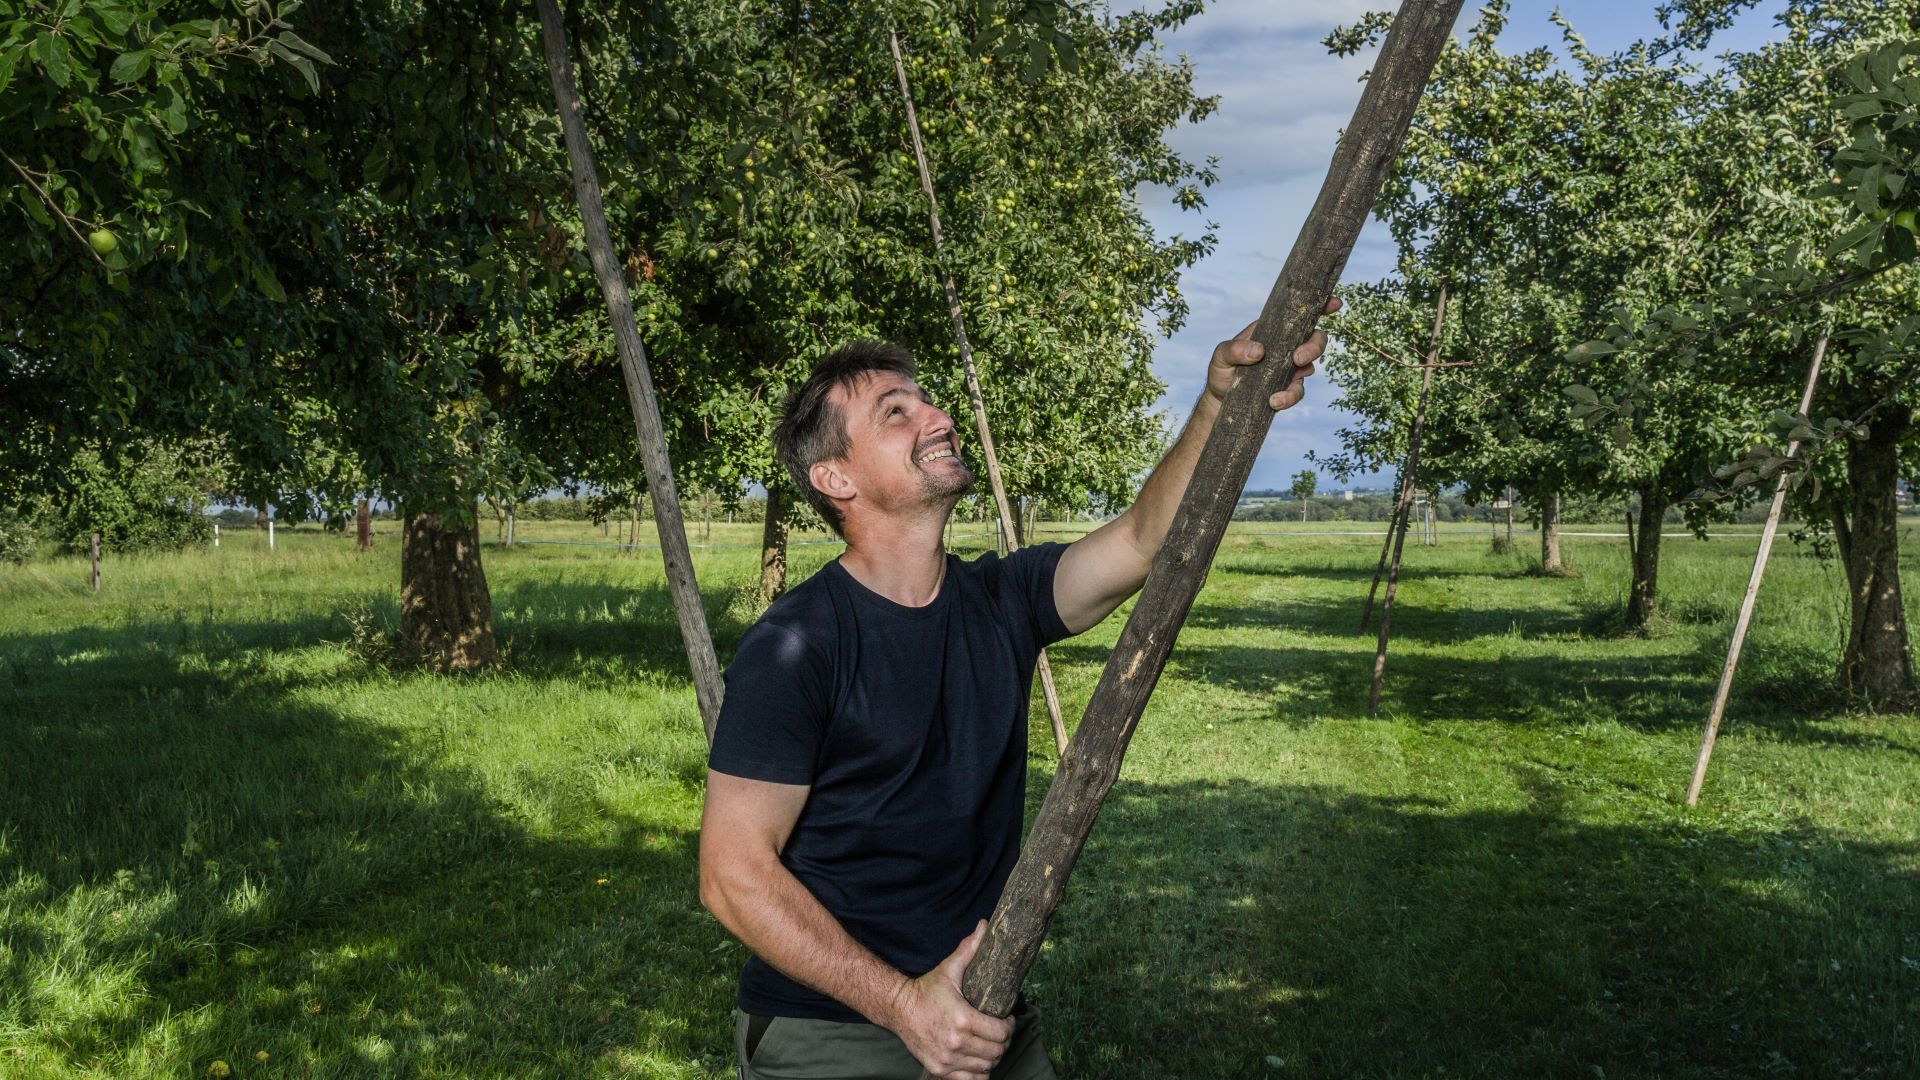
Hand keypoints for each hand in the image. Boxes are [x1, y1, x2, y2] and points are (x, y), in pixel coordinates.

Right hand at [885, 921, 1012, 1079]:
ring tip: (989, 1044)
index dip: (1010, 1026)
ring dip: (992, 1056)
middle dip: (1003, 1041)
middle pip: (996, 1052)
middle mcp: (956, 1043)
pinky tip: (977, 1060)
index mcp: (962, 1019)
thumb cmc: (926, 989)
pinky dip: (978, 1073)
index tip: (1007, 1019)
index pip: (1001, 1033)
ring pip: (986, 1067)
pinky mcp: (939, 1070)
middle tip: (1000, 1031)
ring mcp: (947, 1059)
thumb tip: (985, 926)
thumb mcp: (949, 969)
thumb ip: (969, 948)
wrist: (898, 1008)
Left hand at [1205, 296, 1340, 409]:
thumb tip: (1258, 350)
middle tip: (1298, 358)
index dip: (1321, 307)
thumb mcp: (1221, 356)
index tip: (1334, 304)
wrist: (1221, 400)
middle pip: (1316, 339)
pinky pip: (1298, 391)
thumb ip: (1234, 349)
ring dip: (1303, 372)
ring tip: (1282, 384)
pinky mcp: (1288, 388)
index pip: (1300, 315)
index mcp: (1274, 330)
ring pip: (1312, 365)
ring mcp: (1290, 368)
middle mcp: (1286, 346)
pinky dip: (1289, 396)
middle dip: (1315, 346)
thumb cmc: (1222, 370)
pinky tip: (1274, 401)